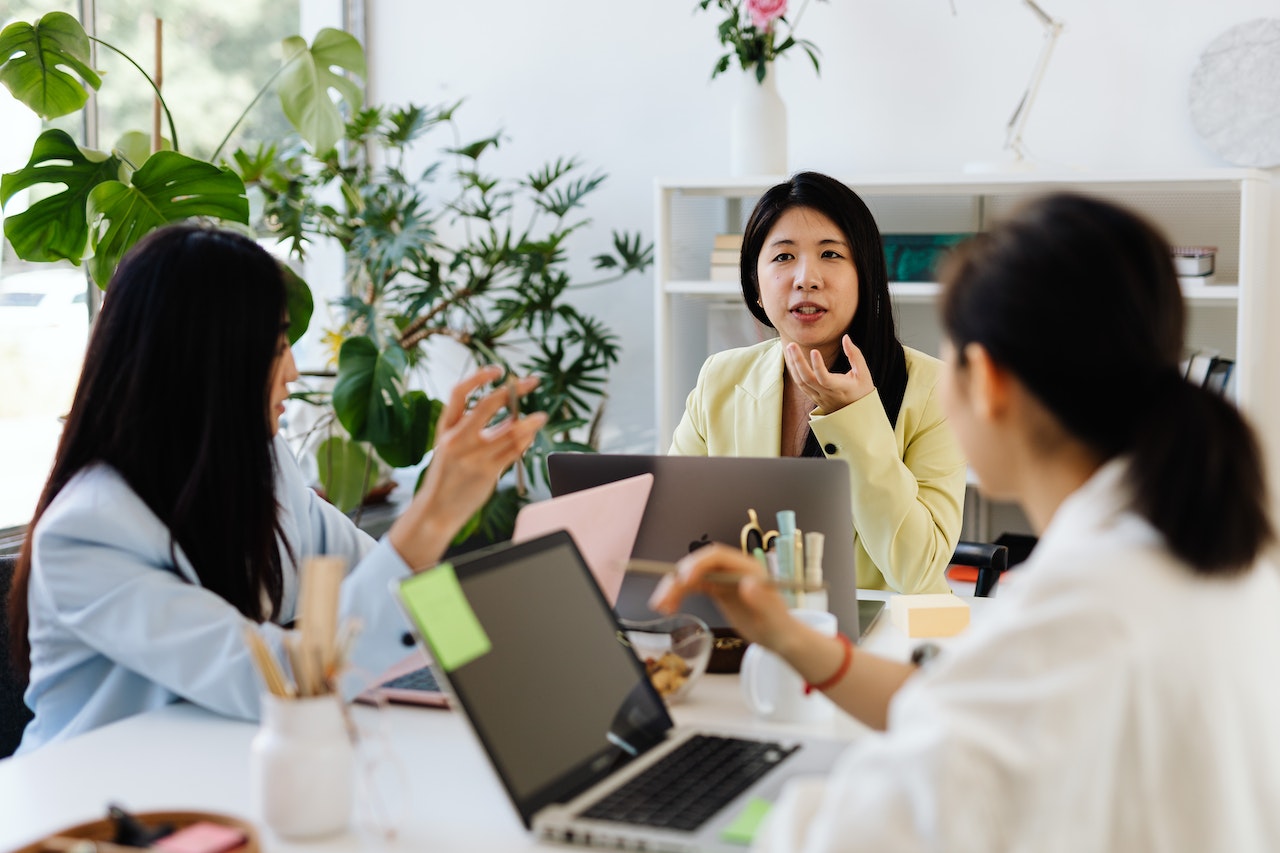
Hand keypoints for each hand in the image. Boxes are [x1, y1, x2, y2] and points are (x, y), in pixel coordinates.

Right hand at [390, 366, 546, 568]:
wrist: (437, 510)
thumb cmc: (449, 475)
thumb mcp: (453, 447)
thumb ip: (477, 429)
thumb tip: (514, 414)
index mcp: (445, 427)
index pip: (458, 392)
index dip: (479, 377)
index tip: (498, 370)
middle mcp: (457, 438)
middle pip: (487, 405)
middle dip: (513, 390)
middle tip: (531, 382)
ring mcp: (472, 455)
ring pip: (508, 430)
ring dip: (529, 421)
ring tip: (541, 416)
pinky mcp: (486, 472)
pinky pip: (514, 451)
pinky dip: (526, 441)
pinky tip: (532, 436)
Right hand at [648, 544, 798, 653]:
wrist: (779, 637)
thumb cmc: (780, 627)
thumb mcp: (774, 617)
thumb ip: (762, 600)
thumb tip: (747, 584)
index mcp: (746, 568)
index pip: (716, 555)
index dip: (697, 564)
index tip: (684, 580)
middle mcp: (731, 569)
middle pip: (697, 565)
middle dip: (677, 580)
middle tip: (662, 601)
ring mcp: (722, 578)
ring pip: (690, 576)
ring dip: (672, 589)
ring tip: (660, 607)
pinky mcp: (716, 590)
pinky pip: (691, 587)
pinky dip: (677, 595)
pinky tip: (668, 608)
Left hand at [783, 335, 874, 413]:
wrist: (857, 414)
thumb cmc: (862, 391)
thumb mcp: (863, 373)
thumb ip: (855, 355)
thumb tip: (846, 337)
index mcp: (841, 389)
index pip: (825, 379)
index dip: (818, 366)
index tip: (814, 350)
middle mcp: (827, 394)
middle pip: (808, 379)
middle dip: (798, 361)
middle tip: (792, 345)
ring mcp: (818, 397)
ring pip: (801, 382)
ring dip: (793, 365)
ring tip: (790, 348)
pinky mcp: (813, 397)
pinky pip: (800, 385)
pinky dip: (794, 371)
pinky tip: (792, 358)